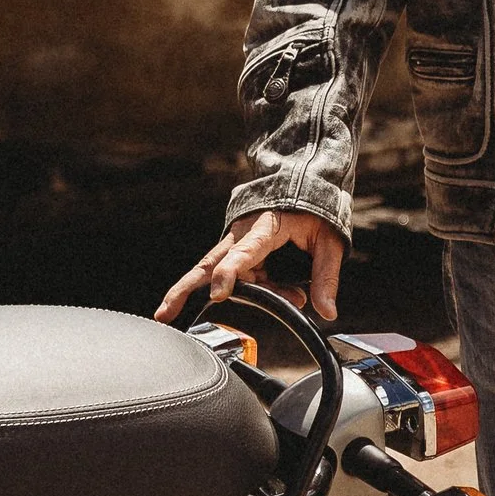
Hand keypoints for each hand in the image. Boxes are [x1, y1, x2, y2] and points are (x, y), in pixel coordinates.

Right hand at [156, 206, 345, 325]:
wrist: (301, 182)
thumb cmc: (315, 210)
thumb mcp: (330, 242)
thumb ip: (325, 277)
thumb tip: (327, 313)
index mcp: (266, 226)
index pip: (245, 253)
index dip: (231, 274)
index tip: (219, 294)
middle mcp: (242, 234)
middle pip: (209, 264)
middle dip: (184, 288)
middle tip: (165, 313)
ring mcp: (235, 241)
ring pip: (211, 270)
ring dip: (200, 292)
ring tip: (168, 313)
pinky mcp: (235, 248)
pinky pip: (230, 272)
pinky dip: (231, 287)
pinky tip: (227, 296)